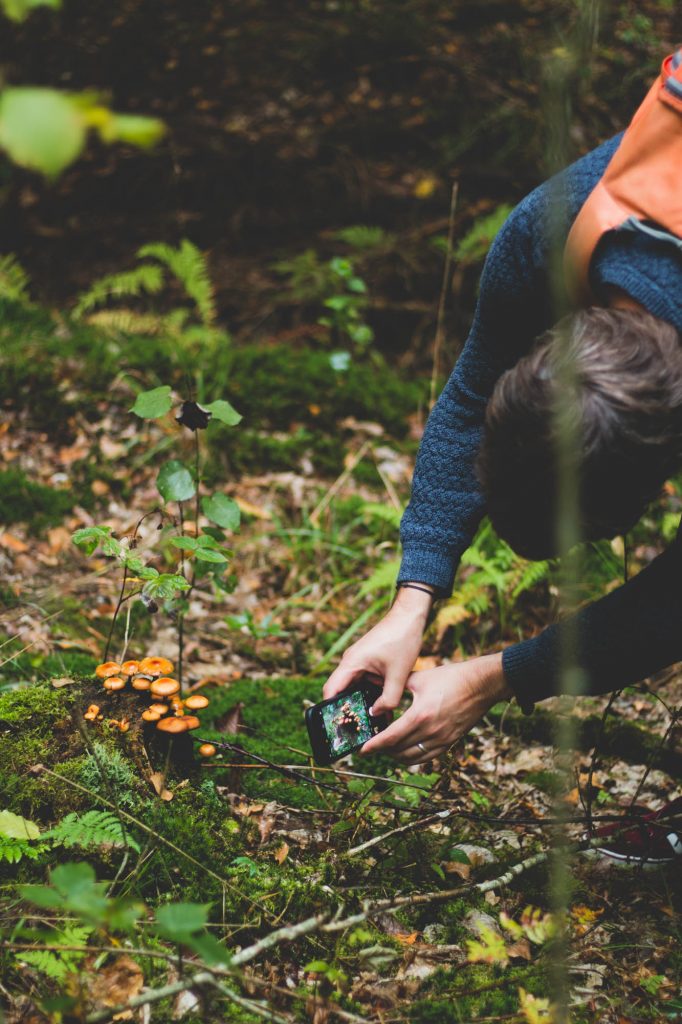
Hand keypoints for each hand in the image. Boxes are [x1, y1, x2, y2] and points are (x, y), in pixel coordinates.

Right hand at [322, 585, 433, 716]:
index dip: (330, 709)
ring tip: (368, 722)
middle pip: (340, 691)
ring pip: (353, 687)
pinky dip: (368, 693)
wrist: (410, 616)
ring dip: (360, 701)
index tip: (336, 726)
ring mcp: (359, 661)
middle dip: (346, 709)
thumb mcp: (398, 674)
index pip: (330, 690)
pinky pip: (363, 681)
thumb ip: (388, 699)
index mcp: (351, 663)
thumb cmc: (402, 639)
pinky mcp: (368, 661)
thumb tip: (377, 714)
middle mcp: (351, 662)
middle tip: (354, 730)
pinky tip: (380, 706)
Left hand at [360, 653, 511, 763]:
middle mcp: (431, 732)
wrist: (481, 685)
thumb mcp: (420, 678)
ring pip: (412, 758)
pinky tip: (405, 750)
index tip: (362, 749)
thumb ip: (396, 687)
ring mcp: (442, 740)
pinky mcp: (450, 742)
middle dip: (382, 750)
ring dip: (396, 756)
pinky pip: (426, 757)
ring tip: (385, 748)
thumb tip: (375, 687)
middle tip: (370, 746)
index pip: (391, 737)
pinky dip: (412, 757)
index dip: (374, 745)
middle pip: (399, 750)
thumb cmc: (451, 678)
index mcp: (420, 715)